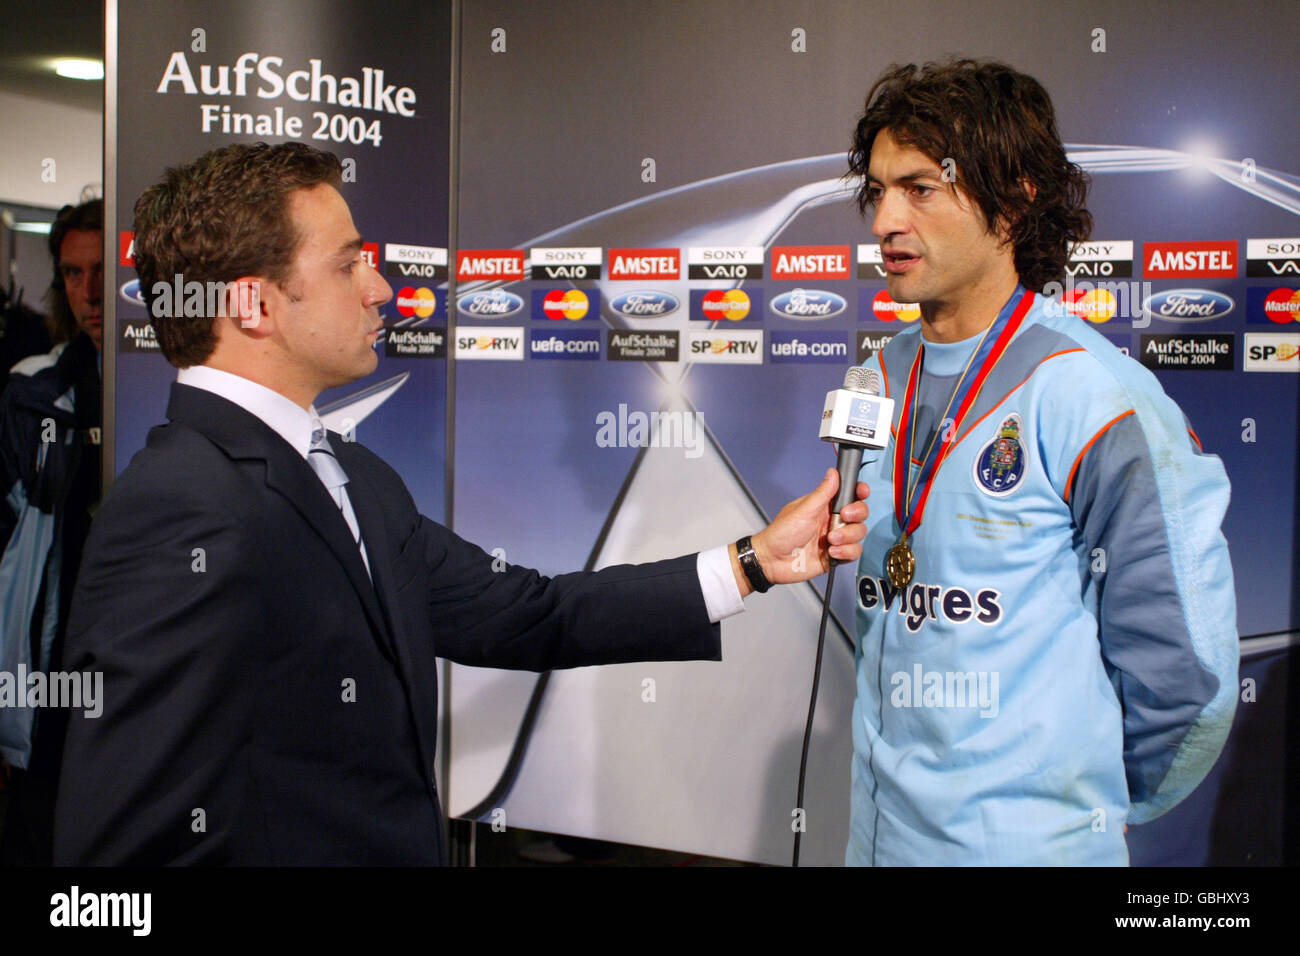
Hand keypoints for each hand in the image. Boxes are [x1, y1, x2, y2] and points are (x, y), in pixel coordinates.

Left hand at [731, 468, 869, 595]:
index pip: (849, 494)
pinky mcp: (837, 555)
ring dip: (848, 536)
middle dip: (856, 514)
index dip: (859, 491)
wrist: (773, 561)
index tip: (861, 492)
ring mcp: (836, 537)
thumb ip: (822, 493)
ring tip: (830, 540)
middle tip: (843, 516)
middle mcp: (833, 520)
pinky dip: (846, 552)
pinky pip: (854, 552)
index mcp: (825, 506)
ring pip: (859, 533)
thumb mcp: (803, 510)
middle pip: (860, 513)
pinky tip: (831, 552)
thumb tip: (833, 473)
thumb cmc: (781, 533)